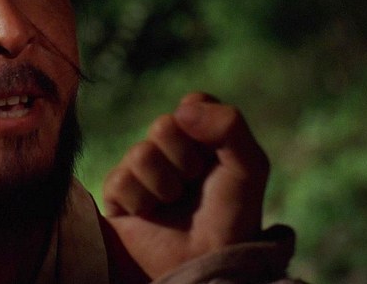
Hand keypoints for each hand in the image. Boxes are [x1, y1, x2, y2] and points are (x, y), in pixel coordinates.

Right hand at [102, 92, 269, 277]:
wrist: (205, 263)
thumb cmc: (230, 217)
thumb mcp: (249, 167)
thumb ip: (230, 125)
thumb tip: (183, 109)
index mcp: (203, 139)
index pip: (192, 104)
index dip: (202, 124)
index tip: (214, 152)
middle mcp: (171, 152)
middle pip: (163, 125)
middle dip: (182, 157)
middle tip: (193, 183)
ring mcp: (142, 172)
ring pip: (140, 153)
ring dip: (163, 183)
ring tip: (173, 203)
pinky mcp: (118, 195)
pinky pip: (118, 179)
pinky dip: (139, 199)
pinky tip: (149, 215)